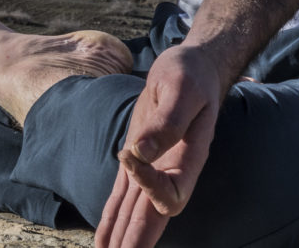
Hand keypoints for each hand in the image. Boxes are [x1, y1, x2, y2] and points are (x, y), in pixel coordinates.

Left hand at [96, 45, 224, 247]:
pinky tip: (105, 239)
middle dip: (136, 240)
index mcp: (189, 157)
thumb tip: (140, 151)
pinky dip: (114, 218)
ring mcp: (156, 168)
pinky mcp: (139, 160)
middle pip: (153, 216)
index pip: (171, 191)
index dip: (149, 183)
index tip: (128, 153)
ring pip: (138, 212)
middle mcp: (174, 170)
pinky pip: (126, 196)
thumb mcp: (180, 88)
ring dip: (124, 237)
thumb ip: (167, 122)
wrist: (193, 68)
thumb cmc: (189, 75)